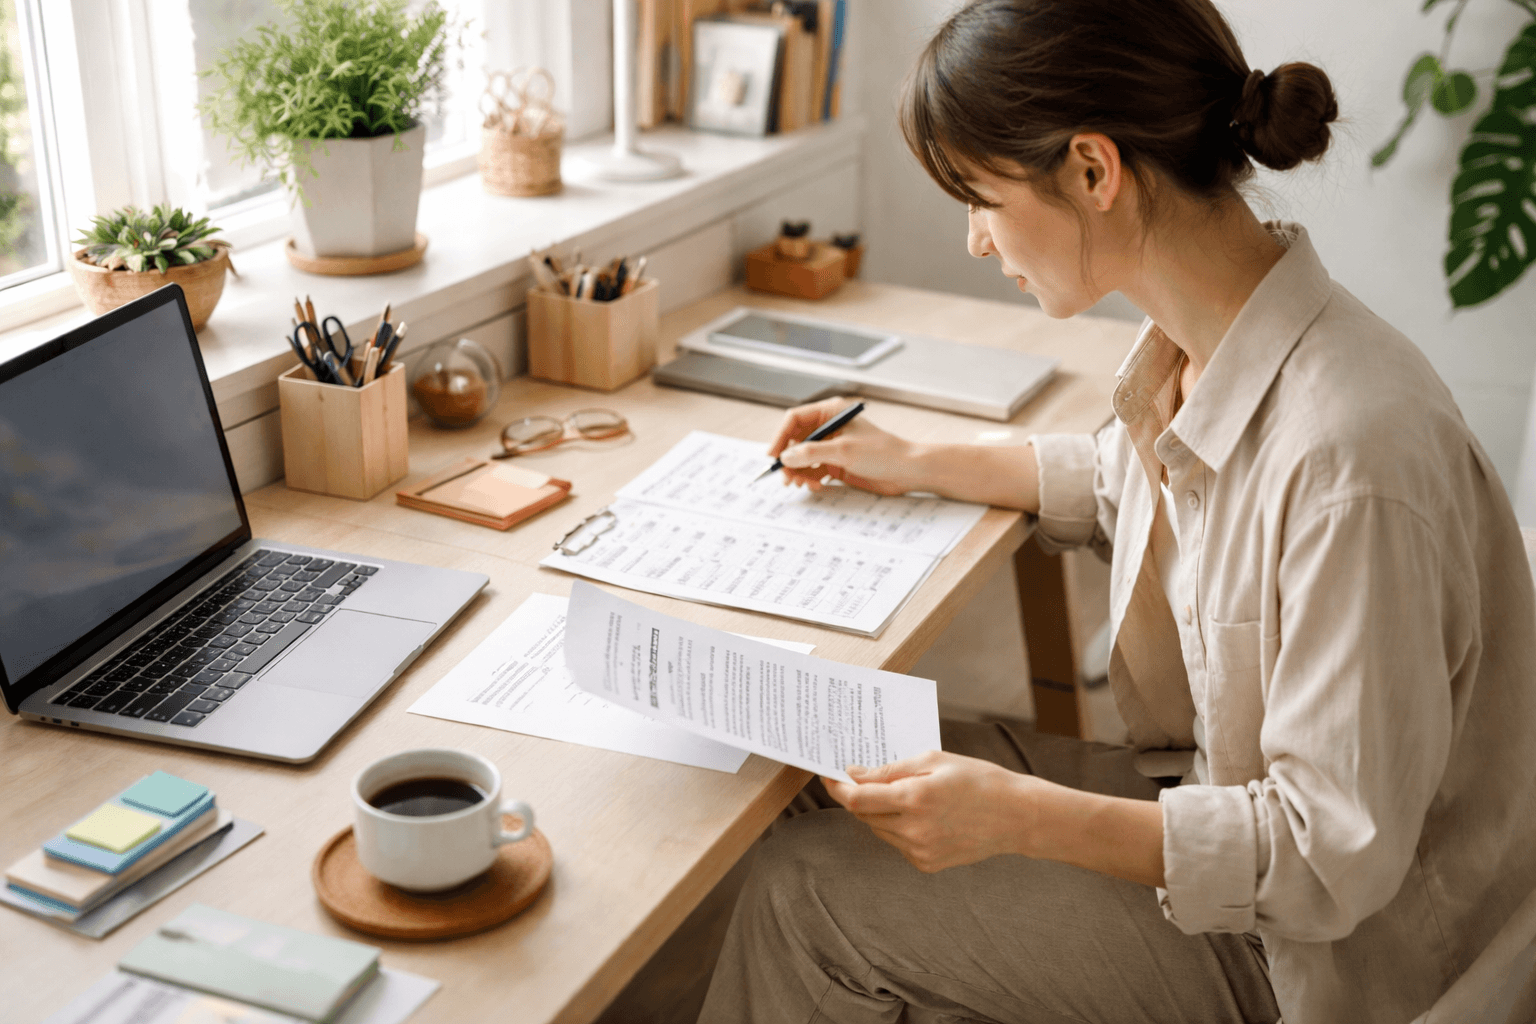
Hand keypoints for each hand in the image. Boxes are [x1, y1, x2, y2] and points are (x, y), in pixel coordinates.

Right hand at [767, 397, 919, 494]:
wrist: (907, 471)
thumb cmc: (882, 452)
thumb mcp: (843, 451)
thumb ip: (811, 453)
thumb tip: (786, 456)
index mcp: (830, 412)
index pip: (795, 419)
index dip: (780, 437)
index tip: (773, 456)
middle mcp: (829, 427)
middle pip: (796, 441)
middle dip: (789, 459)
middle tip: (786, 477)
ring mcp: (832, 446)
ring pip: (803, 458)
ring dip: (798, 472)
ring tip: (800, 484)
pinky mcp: (836, 463)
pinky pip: (813, 470)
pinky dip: (809, 478)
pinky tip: (815, 486)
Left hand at [821, 751, 1038, 872]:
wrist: (1015, 816)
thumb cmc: (977, 779)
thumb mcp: (934, 760)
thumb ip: (890, 770)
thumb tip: (855, 775)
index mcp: (916, 798)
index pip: (858, 798)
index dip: (837, 787)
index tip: (828, 775)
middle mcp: (914, 830)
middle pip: (864, 815)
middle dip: (858, 797)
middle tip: (863, 779)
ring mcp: (920, 851)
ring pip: (878, 830)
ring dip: (878, 813)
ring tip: (902, 795)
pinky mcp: (926, 864)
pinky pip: (896, 843)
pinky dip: (897, 827)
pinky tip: (919, 815)